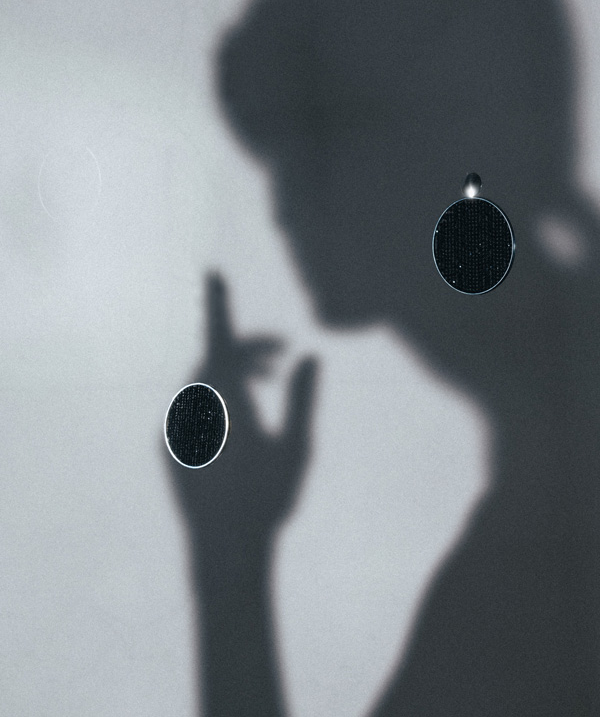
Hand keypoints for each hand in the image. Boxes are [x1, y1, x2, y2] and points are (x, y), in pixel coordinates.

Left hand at [168, 274, 317, 546]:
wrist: (223, 547)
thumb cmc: (268, 498)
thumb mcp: (297, 446)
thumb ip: (304, 398)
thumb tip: (312, 357)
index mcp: (226, 402)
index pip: (220, 339)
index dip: (217, 304)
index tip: (212, 274)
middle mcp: (193, 408)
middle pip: (216, 359)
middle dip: (248, 351)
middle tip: (281, 357)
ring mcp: (175, 426)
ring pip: (202, 383)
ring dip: (232, 375)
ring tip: (264, 385)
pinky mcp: (168, 444)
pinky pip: (191, 406)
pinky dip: (214, 399)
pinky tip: (237, 423)